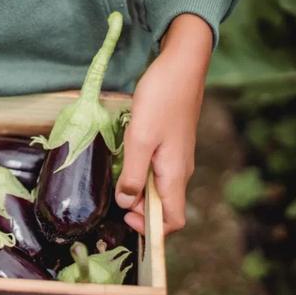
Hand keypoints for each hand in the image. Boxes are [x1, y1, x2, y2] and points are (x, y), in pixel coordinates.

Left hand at [115, 14, 212, 233]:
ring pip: (158, 187)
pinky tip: (125, 160)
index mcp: (175, 174)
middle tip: (114, 197)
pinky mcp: (171, 144)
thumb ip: (132, 174)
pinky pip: (156, 170)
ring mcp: (176, 157)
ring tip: (116, 179)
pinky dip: (140, 173)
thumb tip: (126, 202)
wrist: (181, 65)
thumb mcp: (140, 139)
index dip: (151, 228)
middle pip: (163, 206)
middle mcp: (179, 170)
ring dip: (138, 191)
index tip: (126, 218)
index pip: (173, 220)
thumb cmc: (162, 99)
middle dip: (139, 209)